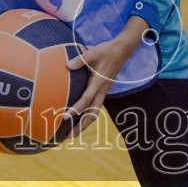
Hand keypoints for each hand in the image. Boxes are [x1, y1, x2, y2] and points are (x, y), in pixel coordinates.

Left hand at [64, 16, 148, 136]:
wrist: (123, 50)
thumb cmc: (107, 51)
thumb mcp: (93, 52)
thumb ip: (80, 60)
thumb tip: (68, 65)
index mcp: (99, 82)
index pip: (86, 100)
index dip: (75, 109)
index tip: (65, 117)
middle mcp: (102, 90)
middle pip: (93, 113)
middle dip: (82, 126)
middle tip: (70, 136)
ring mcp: (104, 91)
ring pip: (95, 111)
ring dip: (85, 123)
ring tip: (74, 132)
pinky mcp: (103, 89)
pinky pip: (96, 105)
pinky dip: (89, 114)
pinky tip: (81, 118)